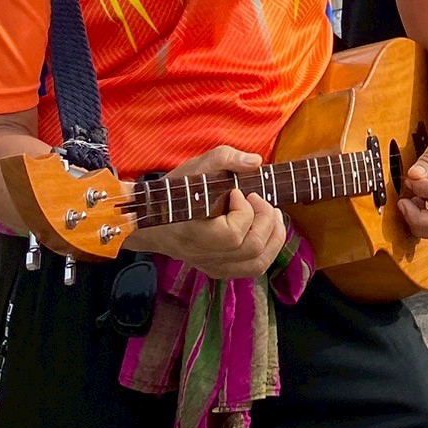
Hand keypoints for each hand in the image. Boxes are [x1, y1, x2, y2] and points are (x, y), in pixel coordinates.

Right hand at [127, 146, 286, 279]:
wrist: (152, 220)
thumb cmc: (175, 193)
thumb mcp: (196, 168)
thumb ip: (225, 159)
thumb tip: (256, 161)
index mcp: (193, 234)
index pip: (232, 235)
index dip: (243, 211)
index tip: (236, 192)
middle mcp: (203, 255)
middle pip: (251, 249)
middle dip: (265, 219)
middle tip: (257, 198)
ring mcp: (212, 266)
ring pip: (257, 265)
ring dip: (274, 237)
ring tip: (274, 214)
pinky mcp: (219, 269)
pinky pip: (252, 269)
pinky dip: (268, 249)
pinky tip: (267, 229)